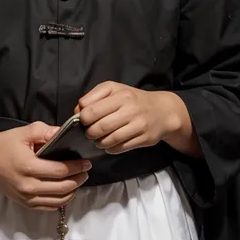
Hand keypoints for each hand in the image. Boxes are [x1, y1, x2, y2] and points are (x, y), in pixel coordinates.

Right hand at [0, 122, 91, 210]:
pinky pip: (49, 207)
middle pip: (62, 188)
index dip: (76, 167)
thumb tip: (63, 133)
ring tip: (79, 180)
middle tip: (86, 172)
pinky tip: (67, 190)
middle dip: (78, 180)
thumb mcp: (25, 132)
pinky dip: (61, 200)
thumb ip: (45, 131)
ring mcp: (26, 197)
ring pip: (58, 200)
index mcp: (28, 166)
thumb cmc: (6, 143)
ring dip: (72, 191)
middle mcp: (28, 186)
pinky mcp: (25, 203)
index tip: (86, 163)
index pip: (59, 171)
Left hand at [76, 82, 198, 155]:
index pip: (90, 108)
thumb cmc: (132, 100)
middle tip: (90, 132)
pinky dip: (110, 148)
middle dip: (89, 132)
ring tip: (98, 139)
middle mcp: (129, 107)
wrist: (162, 111)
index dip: (82, 116)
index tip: (83, 119)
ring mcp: (138, 124)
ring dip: (99, 142)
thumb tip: (77, 111)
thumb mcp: (113, 90)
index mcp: (118, 93)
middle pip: (99, 126)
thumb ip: (93, 97)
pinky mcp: (143, 138)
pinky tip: (110, 144)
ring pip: (109, 139)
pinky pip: (120, 148)